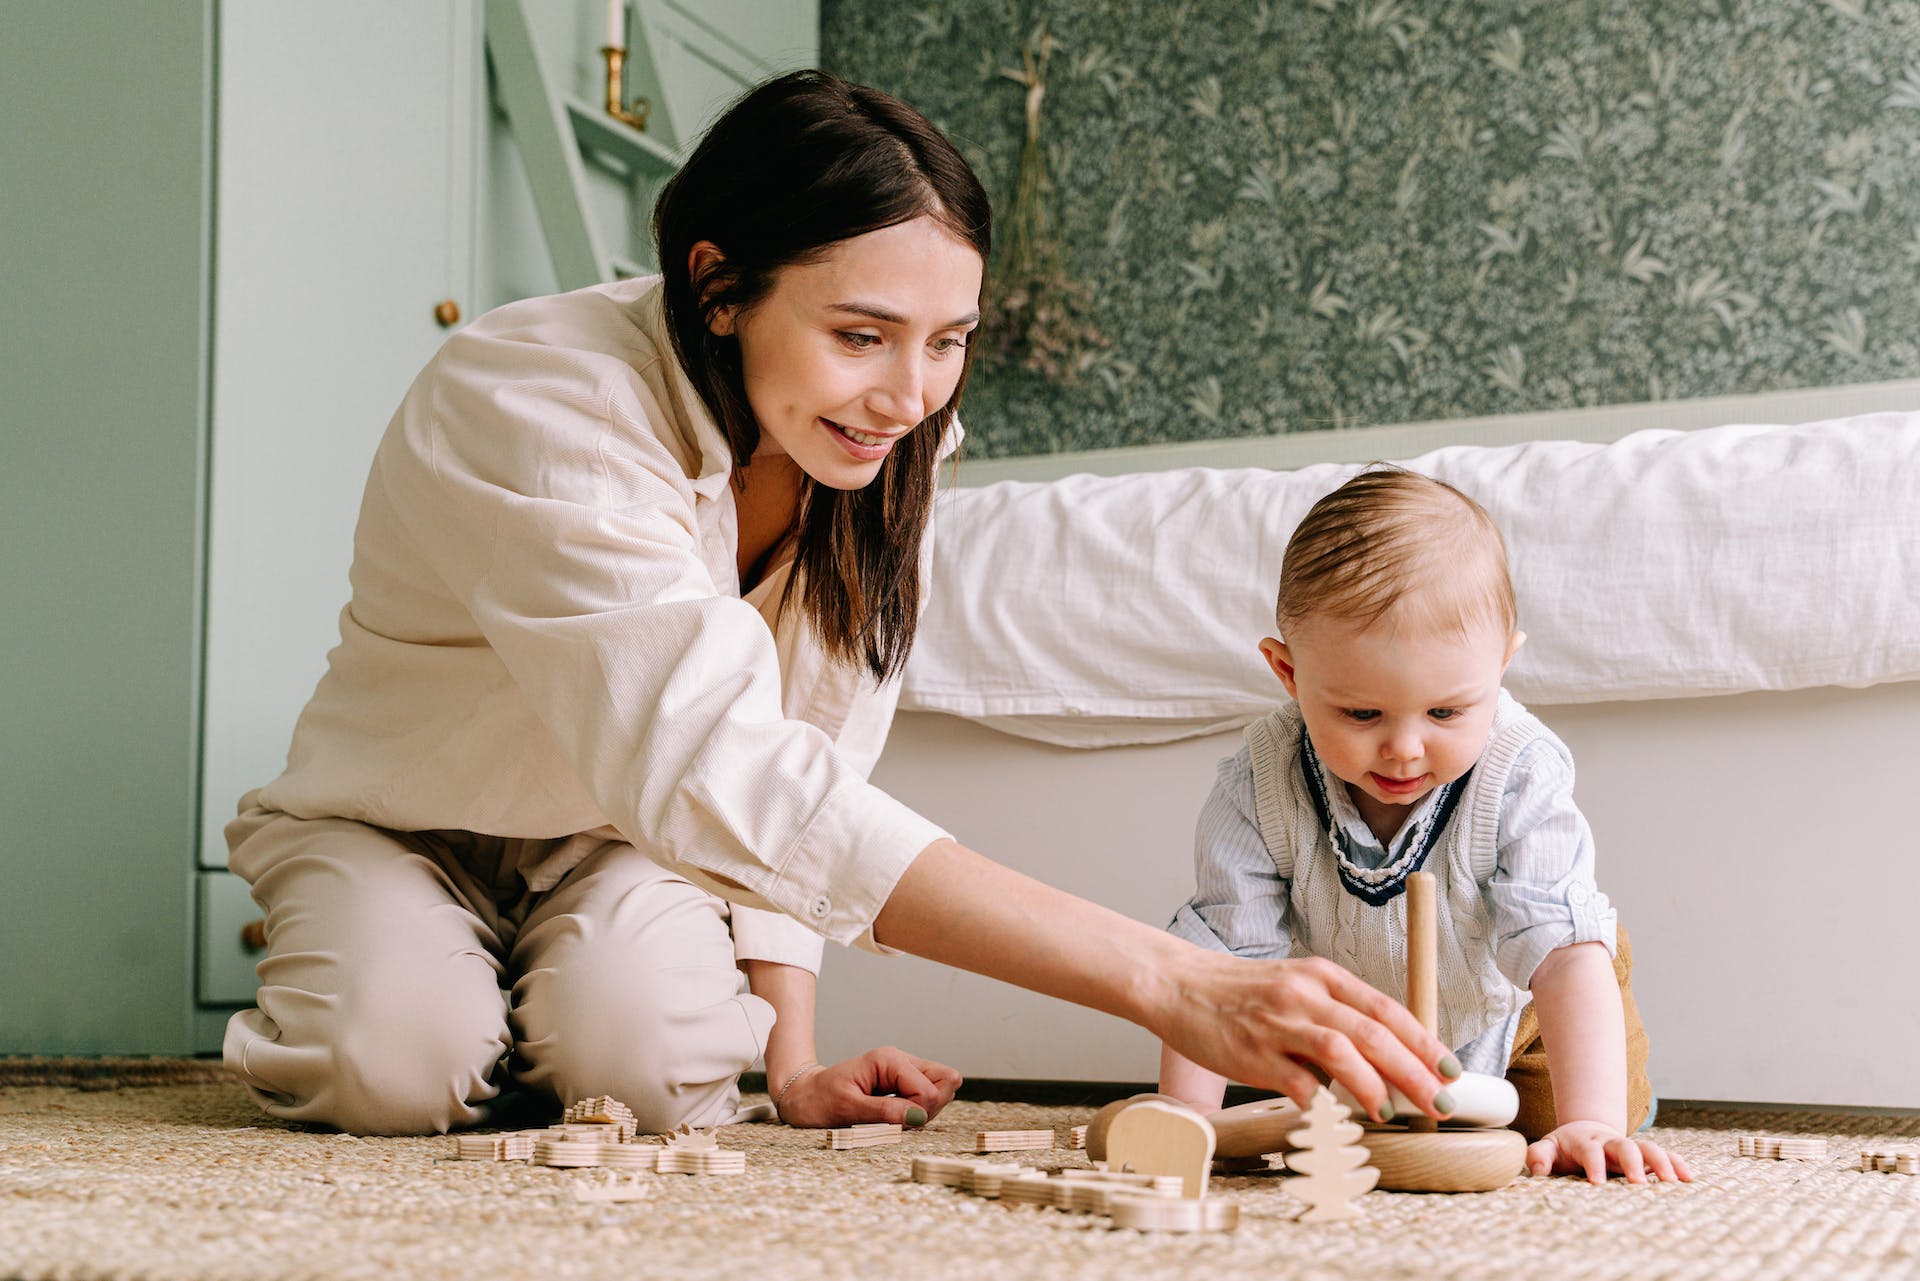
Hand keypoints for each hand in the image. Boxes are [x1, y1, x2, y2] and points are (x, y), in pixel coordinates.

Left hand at [774, 1046, 961, 1129]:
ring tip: (891, 1117)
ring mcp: (903, 1071)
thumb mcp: (847, 1109)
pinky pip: (926, 1098)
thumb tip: (919, 1116)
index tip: (892, 1123)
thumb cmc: (819, 1100)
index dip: (917, 1113)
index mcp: (889, 1060)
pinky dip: (915, 1113)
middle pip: (944, 1084)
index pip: (929, 1090)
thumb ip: (885, 1112)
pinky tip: (894, 1115)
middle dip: (926, 1110)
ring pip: (940, 1091)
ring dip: (921, 1112)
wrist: (802, 1097)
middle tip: (895, 1119)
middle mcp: (901, 1061)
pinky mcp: (902, 1083)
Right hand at [1158, 950, 1455, 1123]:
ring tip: (1394, 1113)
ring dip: (1376, 1087)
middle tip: (1442, 1102)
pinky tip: (1339, 1119)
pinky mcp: (1252, 1053)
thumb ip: (1334, 1014)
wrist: (1178, 984)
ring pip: (1342, 1052)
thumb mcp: (1294, 986)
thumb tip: (1382, 1058)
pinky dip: (1325, 1104)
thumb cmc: (1238, 992)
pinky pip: (1299, 1083)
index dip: (1424, 1041)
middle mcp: (1305, 994)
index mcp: (1322, 976)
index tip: (1450, 1069)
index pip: (1386, 1009)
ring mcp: (1278, 1023)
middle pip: (1374, 1033)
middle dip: (1416, 1072)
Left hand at [1526, 1120, 1693, 1183]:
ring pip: (1648, 1148)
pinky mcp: (1645, 1156)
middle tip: (1638, 1184)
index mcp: (1585, 1142)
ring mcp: (1630, 1147)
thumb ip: (1539, 1155)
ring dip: (1661, 1162)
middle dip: (1632, 1162)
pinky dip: (1677, 1163)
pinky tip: (1689, 1178)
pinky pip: (1664, 1155)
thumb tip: (1536, 1169)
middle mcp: (1610, 1143)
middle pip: (1624, 1146)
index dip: (1593, 1164)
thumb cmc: (1565, 1148)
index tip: (1597, 1183)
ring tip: (1672, 1182)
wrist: (1585, 1132)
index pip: (1590, 1151)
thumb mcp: (1548, 1148)